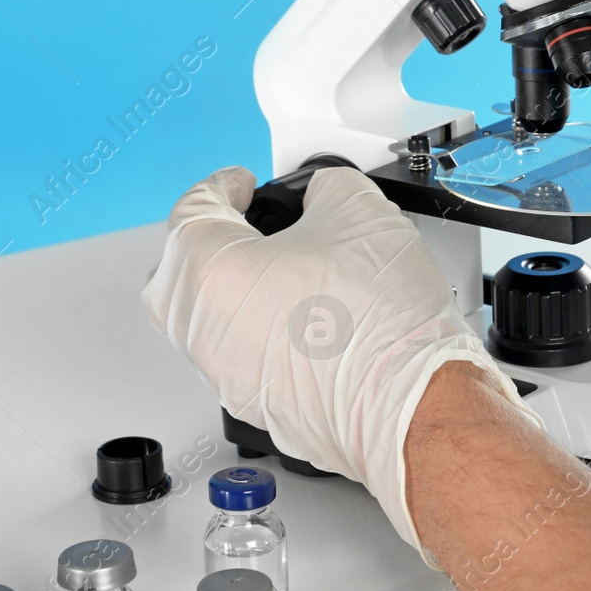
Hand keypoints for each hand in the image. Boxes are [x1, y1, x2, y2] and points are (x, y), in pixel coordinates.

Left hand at [143, 165, 538, 559]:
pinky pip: (240, 355)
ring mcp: (225, 374)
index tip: (242, 184)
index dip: (223, 185)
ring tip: (288, 272)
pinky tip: (307, 319)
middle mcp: (203, 327)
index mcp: (210, 270)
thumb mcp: (361, 209)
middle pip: (181, 270)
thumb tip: (323, 196)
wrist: (410, 404)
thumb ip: (325, 187)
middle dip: (212, 241)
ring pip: (208, 318)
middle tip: (252, 227)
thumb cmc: (380, 324)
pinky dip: (261, 331)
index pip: (194, 208)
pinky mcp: (256, 405)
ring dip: (236, 289)